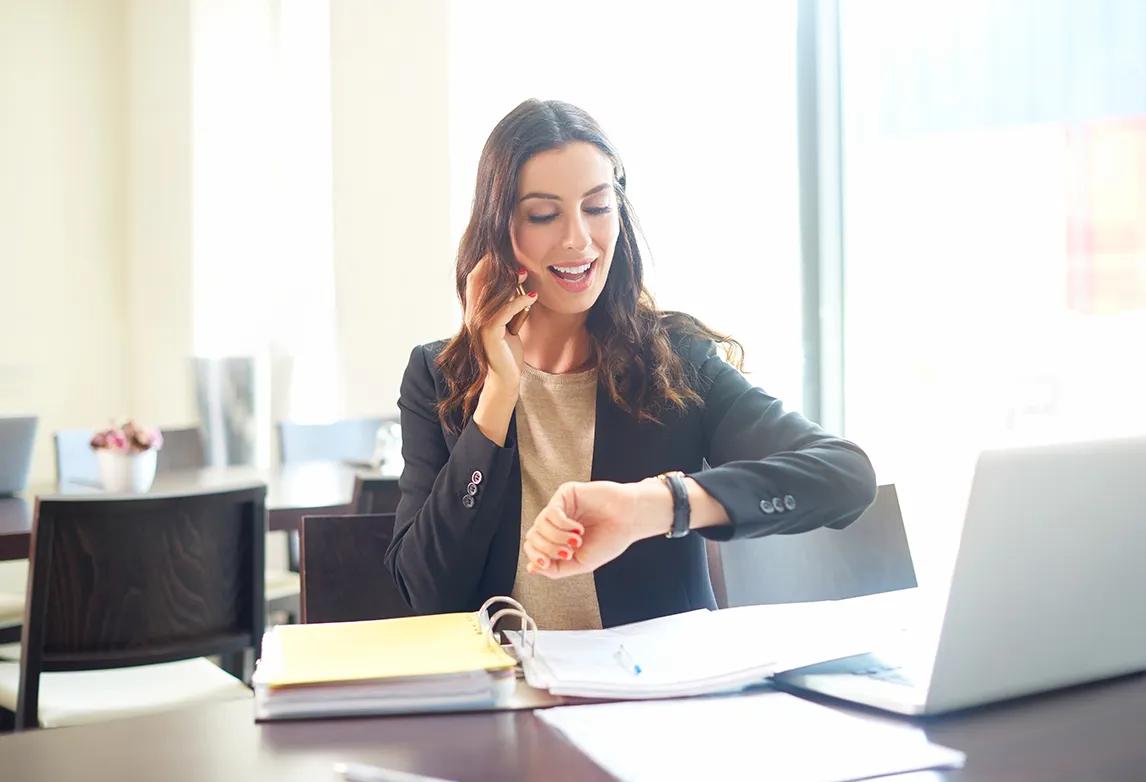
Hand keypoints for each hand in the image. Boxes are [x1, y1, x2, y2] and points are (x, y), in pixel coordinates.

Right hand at [464, 254, 534, 389]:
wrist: (505, 376)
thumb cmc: (508, 350)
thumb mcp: (508, 323)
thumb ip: (508, 305)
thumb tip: (520, 285)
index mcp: (474, 310)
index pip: (474, 279)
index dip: (485, 264)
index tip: (503, 254)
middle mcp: (472, 315)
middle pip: (478, 281)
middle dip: (496, 268)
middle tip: (516, 260)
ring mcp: (478, 324)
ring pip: (492, 294)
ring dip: (510, 282)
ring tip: (525, 274)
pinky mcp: (489, 333)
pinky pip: (504, 311)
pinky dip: (519, 302)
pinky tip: (532, 297)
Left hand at [523, 479, 672, 578]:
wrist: (630, 520)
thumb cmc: (611, 539)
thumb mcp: (582, 563)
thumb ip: (557, 569)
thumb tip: (533, 568)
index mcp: (558, 538)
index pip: (533, 546)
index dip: (536, 557)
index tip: (548, 563)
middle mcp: (556, 522)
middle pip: (533, 537)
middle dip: (548, 549)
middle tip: (569, 551)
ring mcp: (560, 507)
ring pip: (540, 525)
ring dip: (558, 538)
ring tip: (577, 540)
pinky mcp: (566, 494)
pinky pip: (551, 512)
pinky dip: (563, 526)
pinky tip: (578, 529)